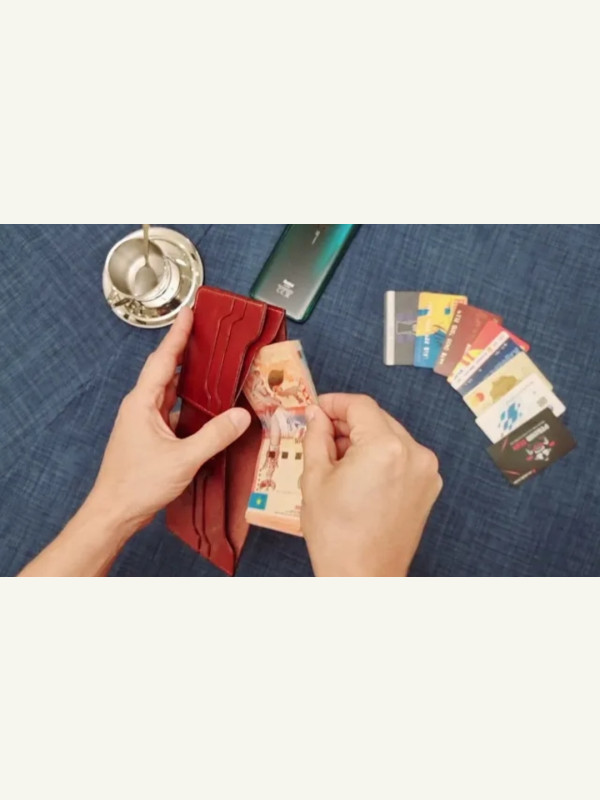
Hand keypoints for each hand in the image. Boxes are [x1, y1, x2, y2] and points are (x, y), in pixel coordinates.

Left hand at [87, 307, 250, 536]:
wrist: (114, 512)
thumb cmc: (138, 484)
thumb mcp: (183, 459)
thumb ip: (214, 435)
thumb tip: (241, 416)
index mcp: (142, 403)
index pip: (163, 360)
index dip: (177, 335)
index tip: (189, 313)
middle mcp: (140, 407)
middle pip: (165, 370)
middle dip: (184, 350)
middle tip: (206, 332)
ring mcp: (143, 422)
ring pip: (168, 391)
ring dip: (187, 377)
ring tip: (210, 362)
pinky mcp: (149, 437)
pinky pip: (171, 411)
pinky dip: (187, 403)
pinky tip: (204, 406)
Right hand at [301, 394, 441, 575]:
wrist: (363, 578)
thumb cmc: (336, 534)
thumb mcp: (315, 478)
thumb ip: (316, 437)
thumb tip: (317, 416)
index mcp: (385, 447)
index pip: (360, 406)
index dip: (334, 403)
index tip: (317, 410)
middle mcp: (414, 453)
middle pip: (377, 419)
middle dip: (348, 423)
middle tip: (321, 435)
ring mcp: (426, 471)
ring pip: (391, 436)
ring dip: (365, 439)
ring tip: (338, 460)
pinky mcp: (429, 486)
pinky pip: (403, 457)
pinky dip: (382, 456)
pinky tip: (360, 475)